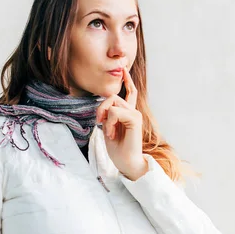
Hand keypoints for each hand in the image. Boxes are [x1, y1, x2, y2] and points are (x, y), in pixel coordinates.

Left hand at [96, 65, 147, 180]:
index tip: (124, 69)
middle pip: (112, 96)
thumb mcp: (108, 129)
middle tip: (98, 122)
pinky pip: (115, 112)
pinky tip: (112, 134)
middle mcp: (134, 111)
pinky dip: (109, 123)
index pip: (130, 92)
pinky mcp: (135, 119)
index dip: (127, 80)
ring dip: (105, 118)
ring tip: (108, 132)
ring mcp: (136, 114)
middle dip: (100, 108)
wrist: (127, 163)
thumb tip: (105, 107)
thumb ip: (108, 115)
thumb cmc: (118, 150)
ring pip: (113, 103)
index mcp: (129, 113)